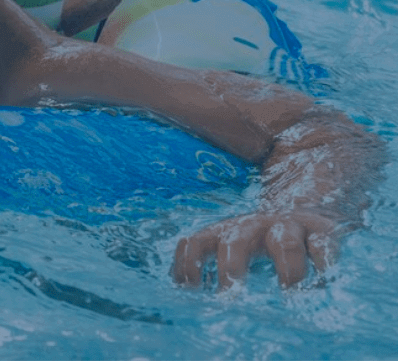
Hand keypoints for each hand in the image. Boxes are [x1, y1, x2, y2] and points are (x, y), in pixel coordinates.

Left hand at [171, 210, 340, 288]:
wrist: (305, 208)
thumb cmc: (258, 239)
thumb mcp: (229, 246)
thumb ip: (205, 262)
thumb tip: (179, 288)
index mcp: (225, 231)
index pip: (197, 241)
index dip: (189, 263)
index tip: (191, 290)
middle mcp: (253, 226)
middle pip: (236, 240)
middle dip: (230, 265)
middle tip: (229, 295)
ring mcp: (288, 226)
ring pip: (284, 241)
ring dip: (286, 267)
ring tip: (288, 290)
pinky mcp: (322, 232)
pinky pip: (323, 245)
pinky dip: (324, 262)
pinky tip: (324, 280)